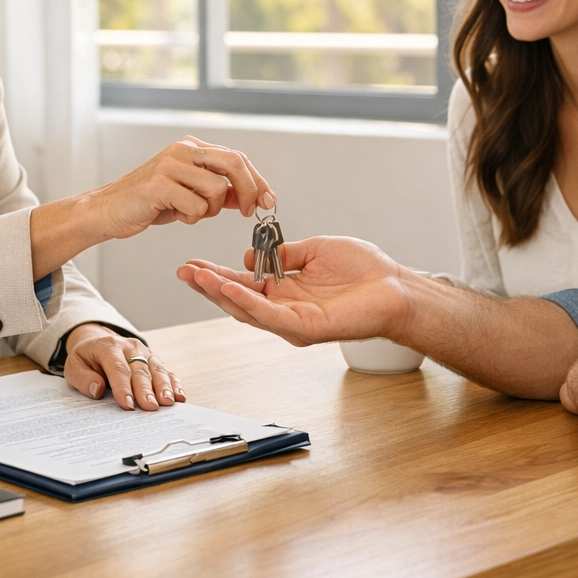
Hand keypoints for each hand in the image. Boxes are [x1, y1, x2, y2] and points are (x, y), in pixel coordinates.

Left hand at [60, 323, 185, 410]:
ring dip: (163, 387)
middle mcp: (129, 347)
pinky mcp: (153, 359)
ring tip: (168, 402)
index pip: (117, 368)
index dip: (123, 387)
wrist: (97, 341)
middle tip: (150, 407)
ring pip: (156, 370)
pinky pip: (165, 371)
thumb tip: (97, 389)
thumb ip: (83, 378)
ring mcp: (144, 352)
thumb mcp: (74, 367)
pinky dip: (174, 383)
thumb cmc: (86, 358)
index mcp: (108, 346)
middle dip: (145, 390)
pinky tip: (179, 396)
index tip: (127, 404)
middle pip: (139, 370)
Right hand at [85, 136, 273, 239]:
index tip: (268, 200)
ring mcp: (170, 165)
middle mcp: (182, 150)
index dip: (257, 180)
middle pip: (233, 163)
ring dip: (209, 211)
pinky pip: (196, 207)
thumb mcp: (189, 193)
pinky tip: (173, 215)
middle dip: (248, 190)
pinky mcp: (158, 184)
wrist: (108, 210)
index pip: (236, 158)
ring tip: (188, 213)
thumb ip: (218, 191)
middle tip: (248, 211)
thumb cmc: (149, 202)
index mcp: (191, 147)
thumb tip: (253, 197)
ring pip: (216, 190)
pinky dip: (191, 217)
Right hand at [176, 236, 413, 346]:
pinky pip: (270, 316)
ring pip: (247, 310)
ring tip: (196, 276)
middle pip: (236, 301)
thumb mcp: (316, 249)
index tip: (192, 263)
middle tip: (182, 270)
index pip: (242, 284)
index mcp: (285, 291)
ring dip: (219, 293)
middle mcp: (284, 309)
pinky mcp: (305, 328)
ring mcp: (293, 322)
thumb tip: (251, 257)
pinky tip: (229, 288)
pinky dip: (247, 302)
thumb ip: (284, 254)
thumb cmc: (365, 271)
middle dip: (207, 286)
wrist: (395, 287)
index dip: (216, 274)